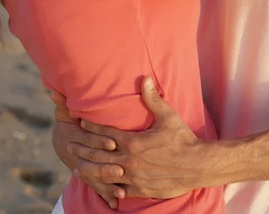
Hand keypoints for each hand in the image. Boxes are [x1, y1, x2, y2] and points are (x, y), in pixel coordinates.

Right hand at [50, 90, 124, 209]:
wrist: (63, 143)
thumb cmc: (69, 123)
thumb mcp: (65, 113)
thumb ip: (64, 103)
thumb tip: (54, 90)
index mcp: (73, 139)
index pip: (87, 140)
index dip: (99, 141)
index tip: (114, 143)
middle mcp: (77, 156)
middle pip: (92, 162)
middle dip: (106, 167)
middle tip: (121, 169)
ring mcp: (82, 169)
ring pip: (94, 179)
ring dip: (107, 185)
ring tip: (121, 190)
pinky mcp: (89, 178)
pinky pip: (96, 188)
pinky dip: (106, 196)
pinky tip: (116, 202)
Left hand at [70, 78, 208, 198]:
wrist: (197, 165)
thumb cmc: (183, 139)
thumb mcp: (167, 116)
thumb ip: (152, 99)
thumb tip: (145, 78)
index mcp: (134, 141)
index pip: (106, 133)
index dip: (92, 127)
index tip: (81, 122)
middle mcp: (130, 160)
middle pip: (101, 154)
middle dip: (85, 149)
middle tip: (71, 146)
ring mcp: (134, 177)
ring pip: (106, 174)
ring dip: (90, 170)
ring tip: (77, 167)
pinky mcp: (141, 189)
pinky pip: (119, 189)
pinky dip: (108, 186)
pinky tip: (100, 185)